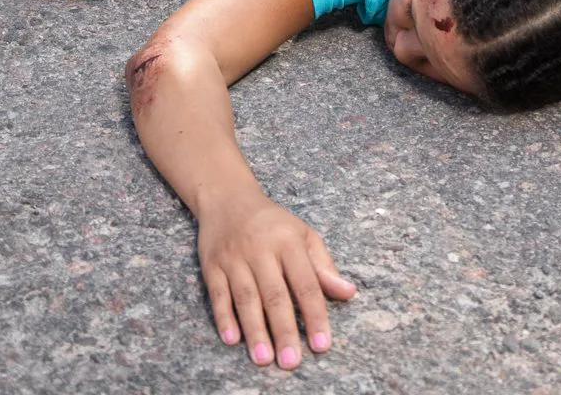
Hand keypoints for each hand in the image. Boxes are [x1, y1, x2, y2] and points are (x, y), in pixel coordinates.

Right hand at [197, 195, 356, 368]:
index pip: (306, 284)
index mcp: (288, 242)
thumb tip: (349, 293)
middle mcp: (260, 249)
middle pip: (275, 295)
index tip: (322, 345)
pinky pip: (218, 294)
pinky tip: (232, 339)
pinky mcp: (211, 265)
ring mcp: (234, 257)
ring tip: (264, 358)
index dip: (315, 315)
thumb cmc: (273, 223)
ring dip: (255, 330)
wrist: (228, 199)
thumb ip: (324, 267)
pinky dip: (224, 317)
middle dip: (284, 330)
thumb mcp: (303, 235)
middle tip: (291, 361)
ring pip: (246, 297)